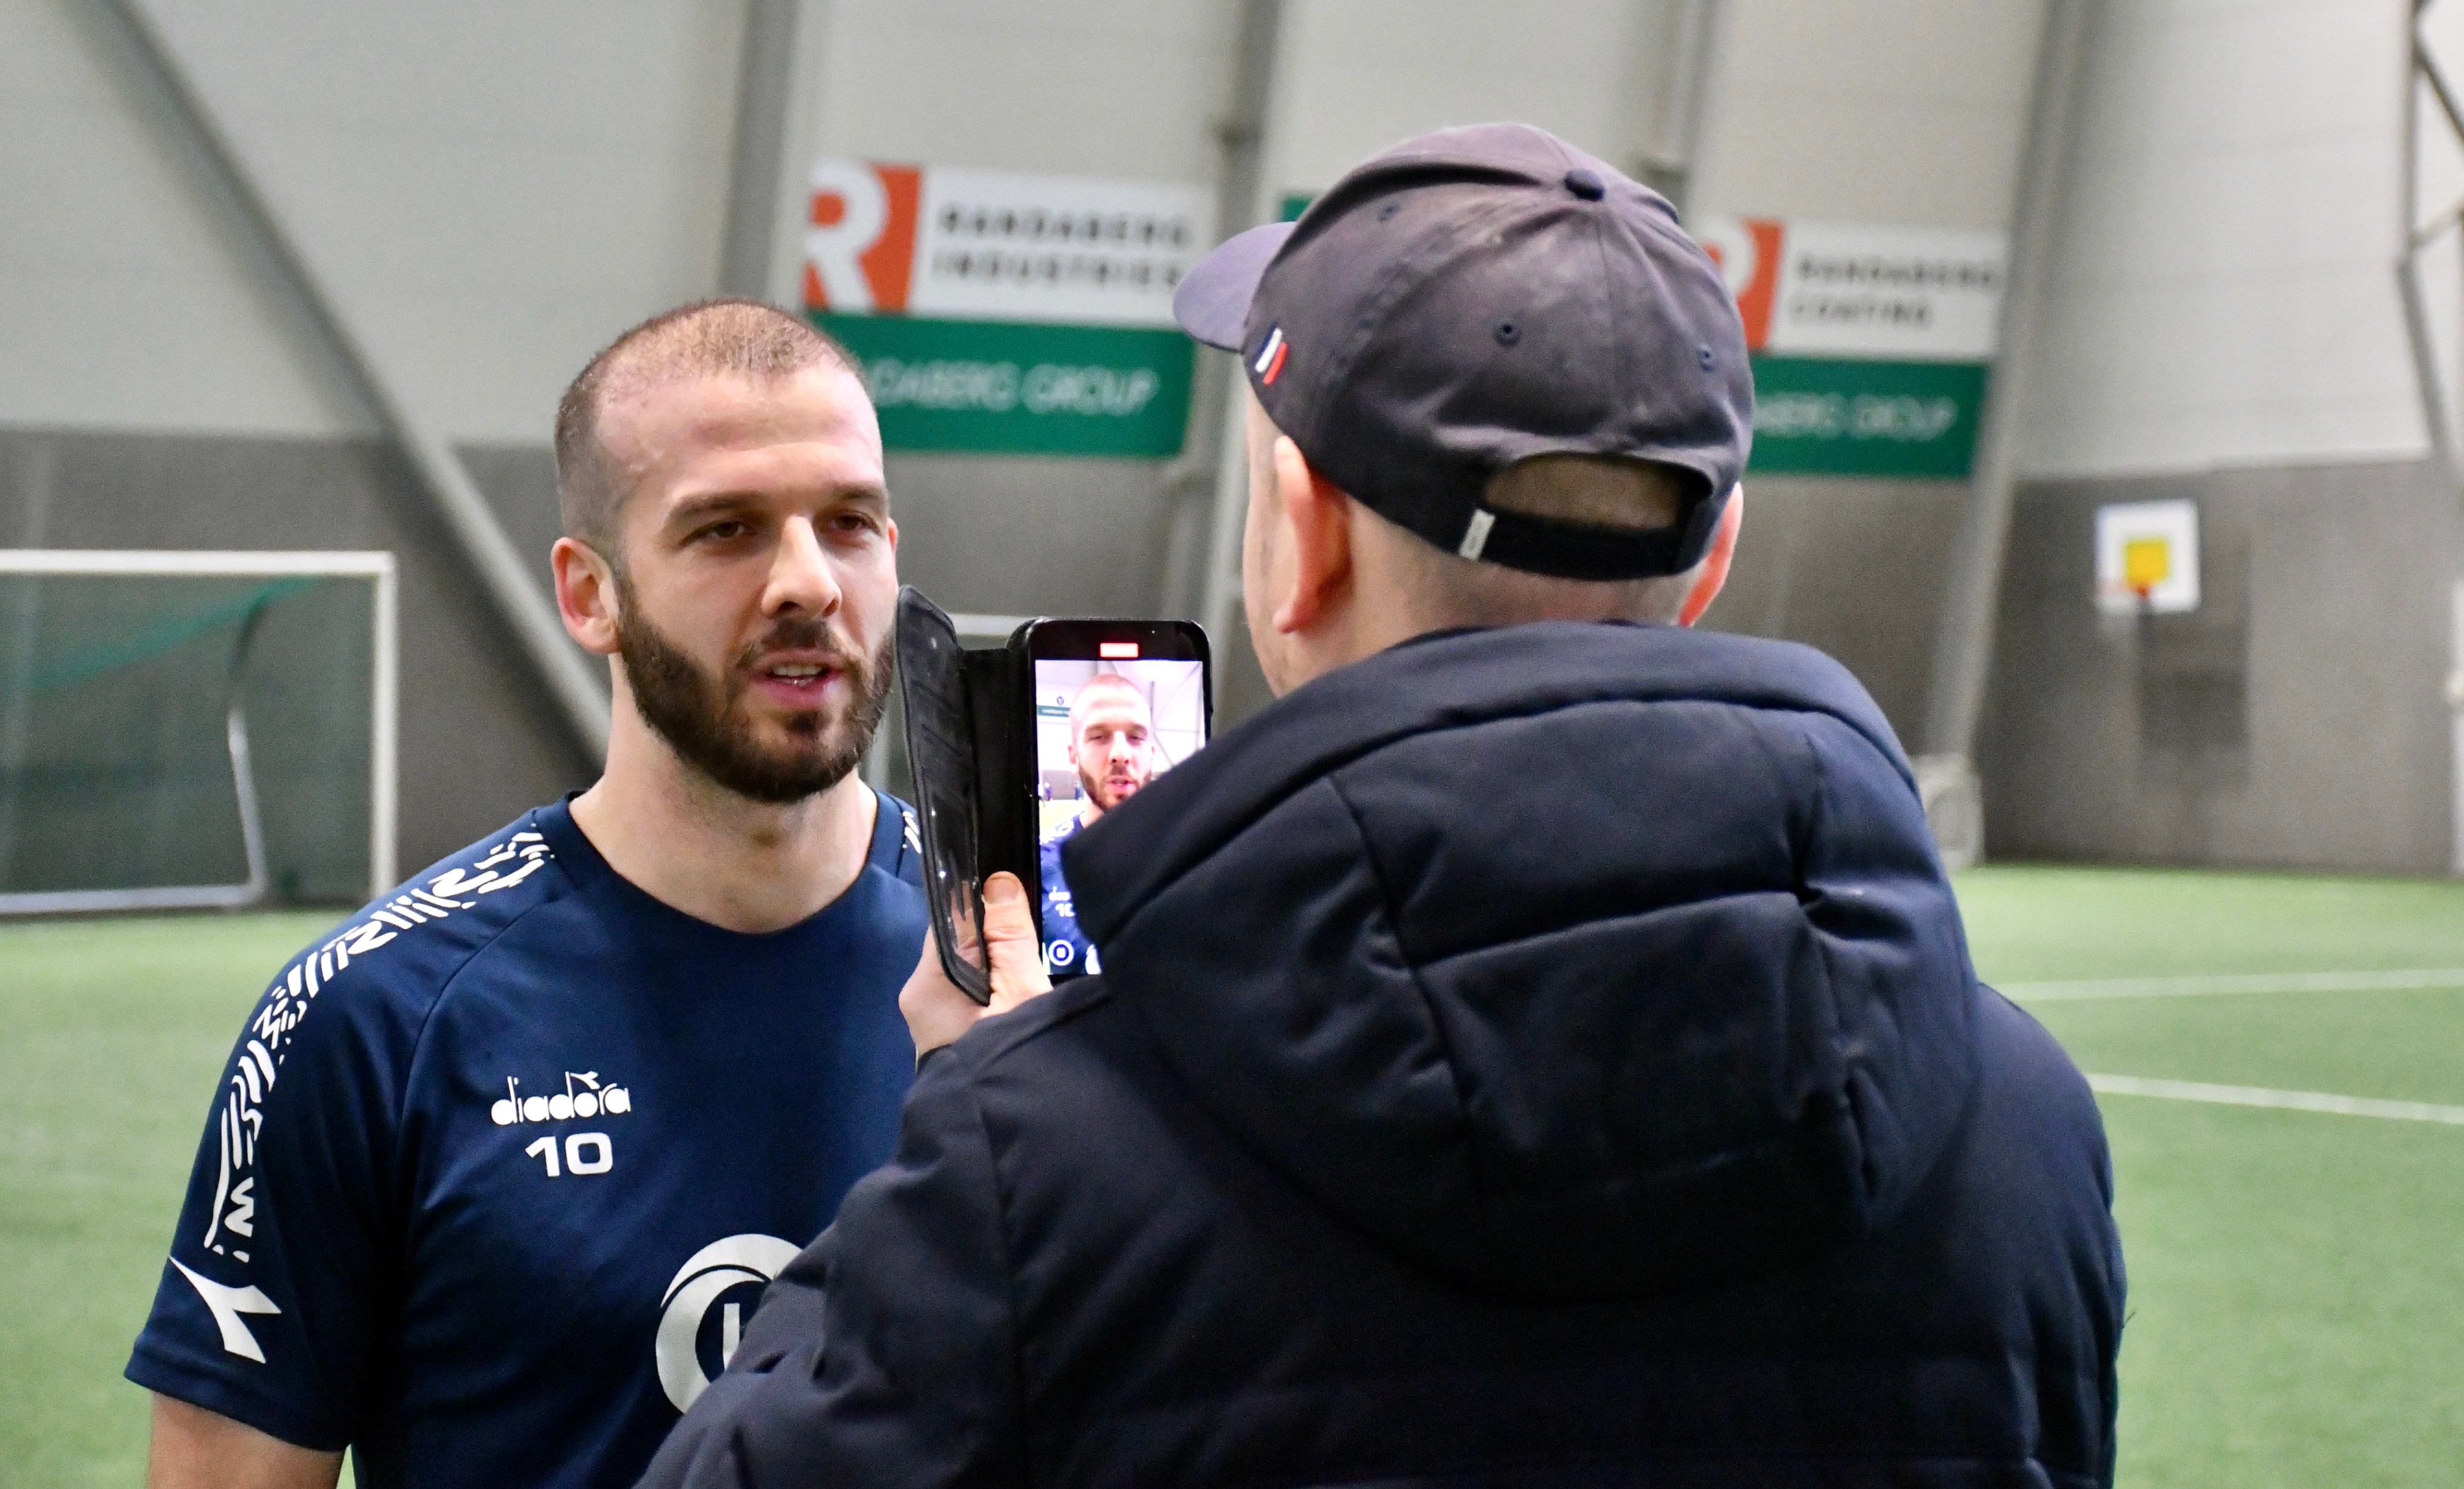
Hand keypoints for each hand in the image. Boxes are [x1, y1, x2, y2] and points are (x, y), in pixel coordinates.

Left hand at [899, 872, 1053, 1058]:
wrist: (1002, 1136)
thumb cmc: (1011, 1059)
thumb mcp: (1022, 991)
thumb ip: (1010, 935)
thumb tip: (998, 881)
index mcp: (925, 984)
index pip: (950, 922)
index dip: (983, 907)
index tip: (1016, 901)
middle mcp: (919, 1000)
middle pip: (959, 948)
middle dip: (995, 942)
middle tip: (1034, 944)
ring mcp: (931, 1025)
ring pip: (967, 976)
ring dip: (997, 971)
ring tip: (1031, 974)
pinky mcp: (948, 1043)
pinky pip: (971, 1002)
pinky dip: (994, 996)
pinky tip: (1020, 1003)